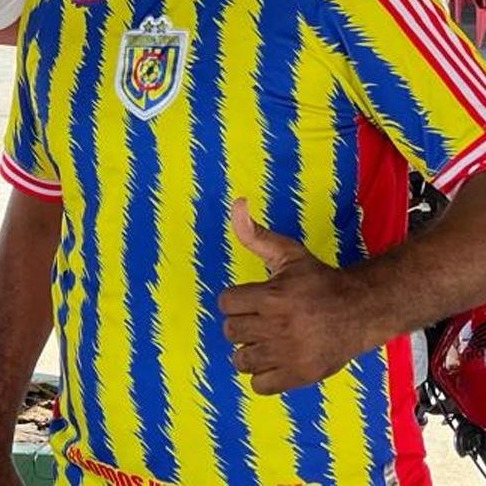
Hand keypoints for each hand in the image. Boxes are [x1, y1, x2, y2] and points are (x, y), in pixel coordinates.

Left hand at [217, 199, 374, 394]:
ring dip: (250, 350)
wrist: (362, 310)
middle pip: (231, 330)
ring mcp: (290, 354)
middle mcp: (280, 327)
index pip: (225, 303)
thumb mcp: (288, 253)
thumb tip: (236, 203)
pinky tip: (276, 359)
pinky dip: (262, 376)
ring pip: (241, 359)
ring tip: (267, 340)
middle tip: (263, 319)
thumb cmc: (319, 281)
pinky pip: (259, 385)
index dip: (237, 299)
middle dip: (243, 323)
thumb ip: (255, 234)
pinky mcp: (300, 376)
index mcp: (273, 297)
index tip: (254, 299)